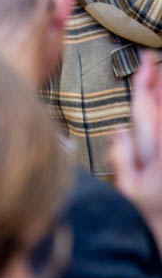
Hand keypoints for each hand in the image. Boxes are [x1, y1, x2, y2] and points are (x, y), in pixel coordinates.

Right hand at [112, 54, 161, 247]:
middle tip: (157, 59)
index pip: (144, 108)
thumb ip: (122, 159)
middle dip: (159, 82)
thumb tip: (118, 129)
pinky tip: (161, 106)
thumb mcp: (127, 191)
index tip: (146, 60)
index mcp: (149, 151)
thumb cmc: (149, 219)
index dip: (145, 82)